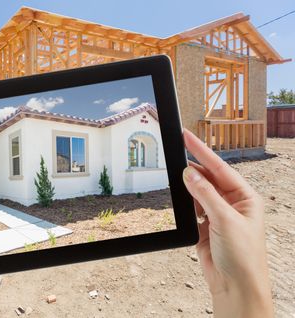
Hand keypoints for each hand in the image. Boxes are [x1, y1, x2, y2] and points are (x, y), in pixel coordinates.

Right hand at [182, 129, 272, 317]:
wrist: (235, 287)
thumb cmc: (243, 256)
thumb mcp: (225, 220)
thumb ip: (205, 195)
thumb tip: (189, 173)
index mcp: (246, 198)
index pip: (220, 168)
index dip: (202, 151)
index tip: (188, 137)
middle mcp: (233, 203)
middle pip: (209, 177)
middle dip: (193, 167)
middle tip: (176, 150)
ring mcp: (218, 214)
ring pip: (198, 191)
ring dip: (188, 185)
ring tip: (176, 174)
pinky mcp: (205, 226)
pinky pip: (192, 206)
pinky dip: (185, 201)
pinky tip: (181, 196)